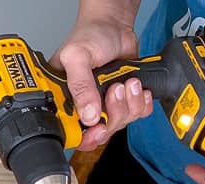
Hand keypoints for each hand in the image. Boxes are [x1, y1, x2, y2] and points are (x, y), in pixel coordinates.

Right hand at [51, 14, 153, 150]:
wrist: (114, 25)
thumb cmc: (89, 36)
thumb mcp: (77, 57)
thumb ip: (81, 86)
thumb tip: (89, 115)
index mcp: (63, 100)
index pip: (71, 132)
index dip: (86, 136)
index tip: (98, 128)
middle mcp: (83, 106)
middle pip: (99, 132)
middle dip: (113, 114)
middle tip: (114, 90)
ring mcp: (104, 105)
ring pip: (120, 124)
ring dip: (129, 104)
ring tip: (127, 82)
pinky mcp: (123, 101)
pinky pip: (136, 115)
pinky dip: (141, 103)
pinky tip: (137, 87)